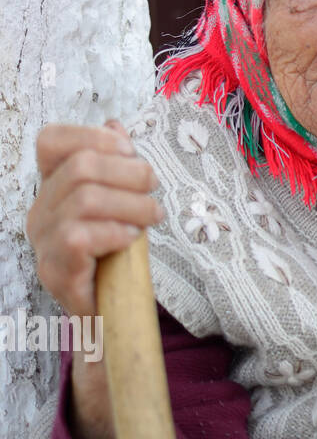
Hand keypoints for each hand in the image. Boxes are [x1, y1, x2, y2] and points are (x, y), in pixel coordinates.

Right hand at [25, 120, 163, 438]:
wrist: (111, 313)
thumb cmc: (118, 253)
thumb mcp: (122, 202)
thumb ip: (116, 165)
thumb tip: (116, 125)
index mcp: (53, 186)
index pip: (51, 140)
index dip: (94, 136)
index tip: (129, 152)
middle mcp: (40, 210)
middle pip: (81, 166)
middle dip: (130, 172)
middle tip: (154, 190)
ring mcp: (42, 242)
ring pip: (85, 198)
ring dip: (131, 204)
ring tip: (151, 218)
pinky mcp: (55, 271)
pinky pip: (80, 236)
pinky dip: (115, 233)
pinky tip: (130, 241)